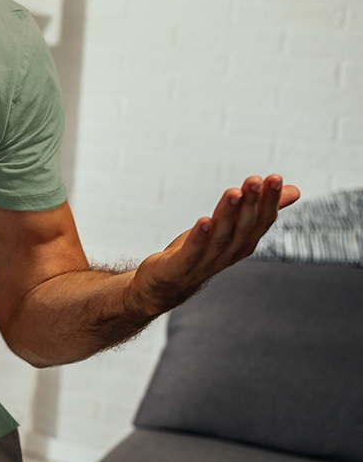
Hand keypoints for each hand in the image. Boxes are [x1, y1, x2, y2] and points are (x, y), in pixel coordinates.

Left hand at [133, 174, 300, 312]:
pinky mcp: (182, 266)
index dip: (269, 201)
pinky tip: (203, 220)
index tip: (275, 177)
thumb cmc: (202, 249)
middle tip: (255, 180)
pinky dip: (199, 236)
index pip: (261, 221)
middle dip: (251, 203)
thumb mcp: (231, 227)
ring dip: (228, 214)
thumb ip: (259, 209)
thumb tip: (296, 190)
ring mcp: (206, 261)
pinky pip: (194, 250)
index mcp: (243, 243)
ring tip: (233, 193)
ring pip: (221, 236)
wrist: (166, 283)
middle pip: (244, 227)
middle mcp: (229, 253)